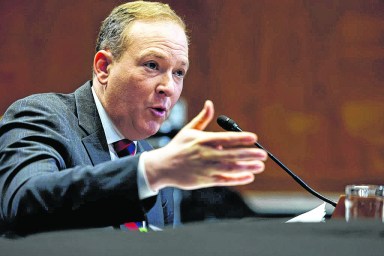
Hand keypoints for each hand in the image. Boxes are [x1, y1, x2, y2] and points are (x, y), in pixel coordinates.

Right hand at [144, 100, 267, 190]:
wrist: (162, 167)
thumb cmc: (177, 147)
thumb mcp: (188, 131)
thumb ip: (202, 118)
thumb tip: (210, 103)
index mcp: (202, 141)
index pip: (224, 138)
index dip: (240, 138)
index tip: (253, 137)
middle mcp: (205, 155)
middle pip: (231, 155)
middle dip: (249, 154)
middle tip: (263, 154)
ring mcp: (206, 169)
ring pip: (229, 169)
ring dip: (246, 167)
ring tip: (260, 166)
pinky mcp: (205, 180)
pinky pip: (224, 180)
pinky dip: (237, 179)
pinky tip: (249, 176)